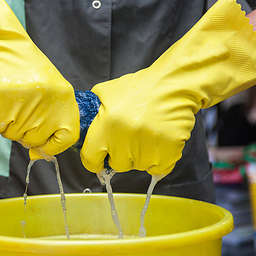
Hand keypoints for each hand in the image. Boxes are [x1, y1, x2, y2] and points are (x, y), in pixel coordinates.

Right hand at [0, 0, 79, 156]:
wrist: (1, 44)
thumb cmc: (24, 69)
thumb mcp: (47, 90)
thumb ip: (48, 120)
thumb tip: (39, 154)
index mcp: (64, 98)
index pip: (67, 137)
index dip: (53, 147)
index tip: (40, 148)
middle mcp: (47, 100)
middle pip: (34, 139)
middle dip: (22, 132)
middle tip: (17, 112)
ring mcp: (24, 100)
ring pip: (12, 135)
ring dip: (5, 124)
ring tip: (7, 102)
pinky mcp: (1, 99)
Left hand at [80, 0, 255, 175]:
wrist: (173, 86)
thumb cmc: (140, 88)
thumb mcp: (105, 93)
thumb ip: (92, 111)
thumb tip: (82, 126)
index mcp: (105, 126)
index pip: (90, 160)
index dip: (95, 160)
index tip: (100, 158)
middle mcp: (123, 141)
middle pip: (117, 165)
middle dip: (121, 155)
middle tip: (129, 137)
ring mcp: (146, 150)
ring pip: (138, 167)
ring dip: (141, 156)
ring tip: (146, 134)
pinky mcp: (167, 154)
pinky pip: (158, 169)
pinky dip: (159, 160)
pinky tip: (159, 141)